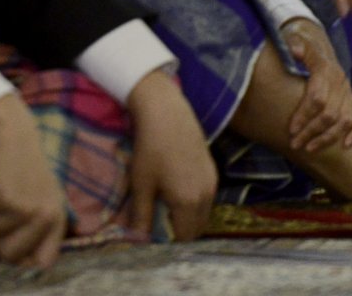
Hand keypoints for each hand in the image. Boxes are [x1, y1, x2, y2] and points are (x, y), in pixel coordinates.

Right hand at [0, 93, 65, 267]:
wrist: (15, 135)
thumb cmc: (22, 172)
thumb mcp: (36, 200)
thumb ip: (27, 232)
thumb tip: (9, 262)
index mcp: (57, 218)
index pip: (43, 262)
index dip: (22, 259)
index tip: (11, 242)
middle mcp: (46, 216)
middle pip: (10, 256)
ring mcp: (26, 208)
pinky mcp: (4, 199)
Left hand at [127, 70, 216, 241]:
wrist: (166, 111)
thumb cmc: (150, 148)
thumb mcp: (141, 185)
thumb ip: (141, 217)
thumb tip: (139, 240)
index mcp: (189, 201)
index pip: (184, 236)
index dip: (169, 240)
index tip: (154, 231)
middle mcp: (206, 194)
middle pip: (198, 227)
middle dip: (181, 230)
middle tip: (160, 221)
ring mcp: (212, 180)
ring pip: (204, 212)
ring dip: (189, 216)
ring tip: (168, 205)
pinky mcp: (212, 168)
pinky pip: (207, 197)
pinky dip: (195, 201)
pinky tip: (178, 188)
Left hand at [281, 20, 351, 152]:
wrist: (315, 42)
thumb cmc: (302, 46)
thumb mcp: (297, 41)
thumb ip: (295, 45)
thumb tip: (295, 50)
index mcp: (326, 69)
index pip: (317, 97)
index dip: (304, 115)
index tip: (291, 129)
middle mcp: (340, 82)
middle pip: (330, 114)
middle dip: (311, 132)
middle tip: (295, 144)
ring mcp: (348, 91)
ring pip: (344, 120)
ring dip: (328, 138)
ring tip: (310, 149)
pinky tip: (346, 145)